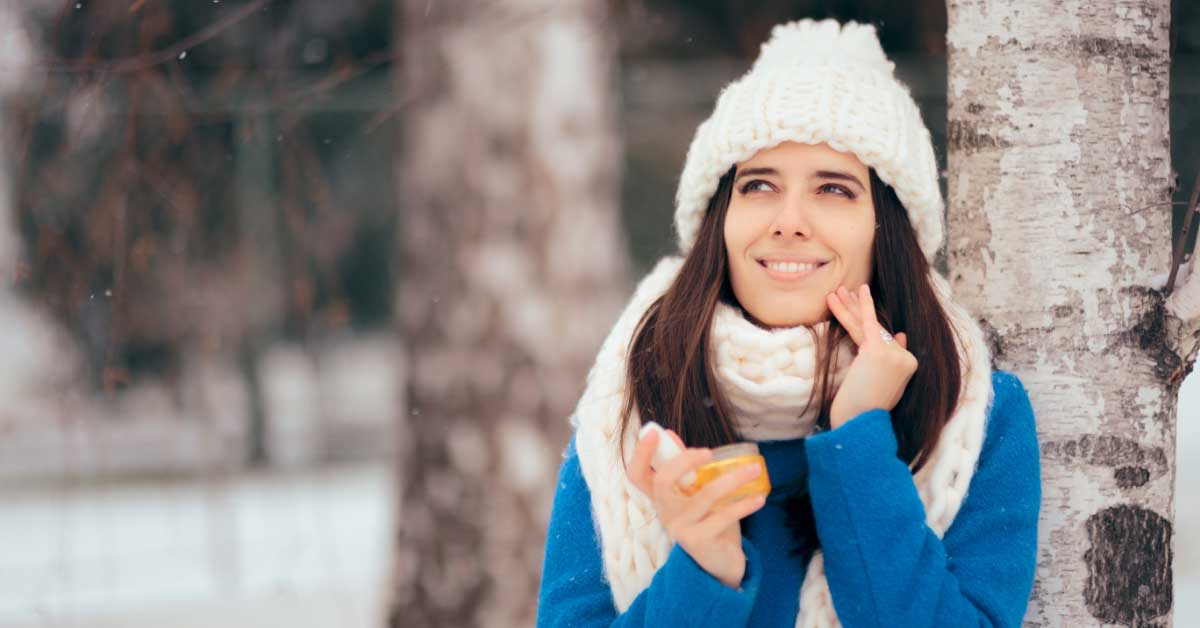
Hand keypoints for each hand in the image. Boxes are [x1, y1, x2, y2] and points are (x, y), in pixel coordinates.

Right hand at [626, 427, 765, 588]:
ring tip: (754, 469)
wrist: (719, 562)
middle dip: (683, 461)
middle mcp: (665, 511)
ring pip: (705, 495)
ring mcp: (680, 527)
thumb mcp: (693, 491)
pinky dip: (744, 504)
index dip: (640, 454)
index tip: (653, 433)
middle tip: (708, 452)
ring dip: (733, 479)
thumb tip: (669, 433)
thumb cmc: (706, 519)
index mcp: (660, 497)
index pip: (637, 475)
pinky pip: (724, 515)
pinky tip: (759, 497)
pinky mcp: (699, 541)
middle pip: (662, 482)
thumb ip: (682, 466)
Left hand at [825, 284, 917, 428]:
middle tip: (847, 292)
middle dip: (859, 310)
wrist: (858, 423)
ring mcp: (894, 355)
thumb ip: (893, 360)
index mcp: (907, 366)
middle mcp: (905, 359)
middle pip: (878, 329)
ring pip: (868, 325)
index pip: (887, 340)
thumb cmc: (864, 410)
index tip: (856, 308)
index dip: (869, 327)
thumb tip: (902, 334)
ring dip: (851, 306)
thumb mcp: (884, 384)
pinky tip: (858, 289)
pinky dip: (863, 304)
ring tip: (837, 291)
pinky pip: (868, 322)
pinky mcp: (878, 352)